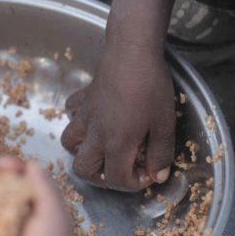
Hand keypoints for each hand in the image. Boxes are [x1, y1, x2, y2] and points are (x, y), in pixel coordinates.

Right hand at [61, 43, 174, 191]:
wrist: (132, 51)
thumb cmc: (151, 86)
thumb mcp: (164, 123)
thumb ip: (161, 153)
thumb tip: (159, 175)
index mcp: (116, 143)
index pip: (116, 179)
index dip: (133, 184)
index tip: (149, 174)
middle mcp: (95, 134)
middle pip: (83, 169)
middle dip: (102, 177)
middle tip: (121, 168)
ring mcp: (85, 116)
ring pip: (69, 144)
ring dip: (83, 151)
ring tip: (102, 148)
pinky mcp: (82, 99)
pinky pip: (71, 114)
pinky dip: (78, 120)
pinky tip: (93, 118)